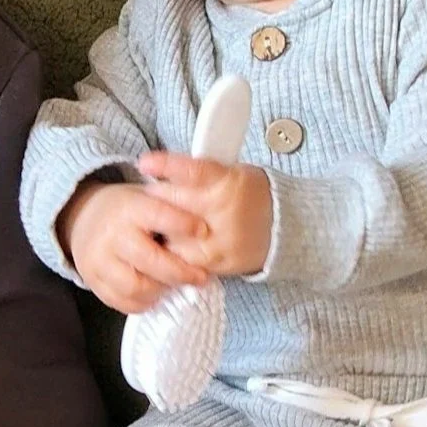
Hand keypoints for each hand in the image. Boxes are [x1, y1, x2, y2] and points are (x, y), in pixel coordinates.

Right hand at [60, 179, 211, 312]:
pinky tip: (154, 295)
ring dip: (161, 290)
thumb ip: (170, 210)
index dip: (183, 224)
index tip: (204, 231)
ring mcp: (98, 259)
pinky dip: (142, 303)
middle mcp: (112, 234)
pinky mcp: (92, 280)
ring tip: (173, 285)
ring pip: (136, 287)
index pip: (158, 215)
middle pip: (151, 260)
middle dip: (181, 272)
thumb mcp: (143, 197)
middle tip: (200, 277)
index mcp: (128, 208)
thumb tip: (207, 228)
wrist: (81, 217)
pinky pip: (121, 302)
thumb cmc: (125, 209)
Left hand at [138, 151, 273, 276]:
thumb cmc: (248, 194)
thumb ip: (197, 171)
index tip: (145, 163)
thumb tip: (159, 167)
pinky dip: (174, 250)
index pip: (193, 171)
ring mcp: (222, 241)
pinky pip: (183, 258)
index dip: (166, 166)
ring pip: (173, 234)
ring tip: (162, 220)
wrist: (281, 228)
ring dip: (161, 227)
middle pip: (174, 203)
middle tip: (151, 195)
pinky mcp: (218, 263)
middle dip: (156, 197)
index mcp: (228, 182)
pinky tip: (174, 241)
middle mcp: (225, 212)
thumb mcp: (230, 171)